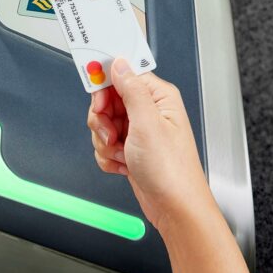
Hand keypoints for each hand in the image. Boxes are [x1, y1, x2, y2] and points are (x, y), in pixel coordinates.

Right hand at [86, 58, 212, 231]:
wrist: (174, 208)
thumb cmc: (172, 170)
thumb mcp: (147, 123)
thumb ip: (131, 89)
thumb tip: (120, 64)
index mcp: (158, 97)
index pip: (123, 76)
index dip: (105, 87)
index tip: (98, 102)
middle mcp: (149, 111)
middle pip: (107, 101)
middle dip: (102, 121)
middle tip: (112, 134)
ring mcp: (138, 130)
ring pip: (102, 124)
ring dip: (104, 142)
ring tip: (121, 153)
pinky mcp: (130, 148)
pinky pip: (105, 144)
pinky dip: (108, 157)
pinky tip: (122, 164)